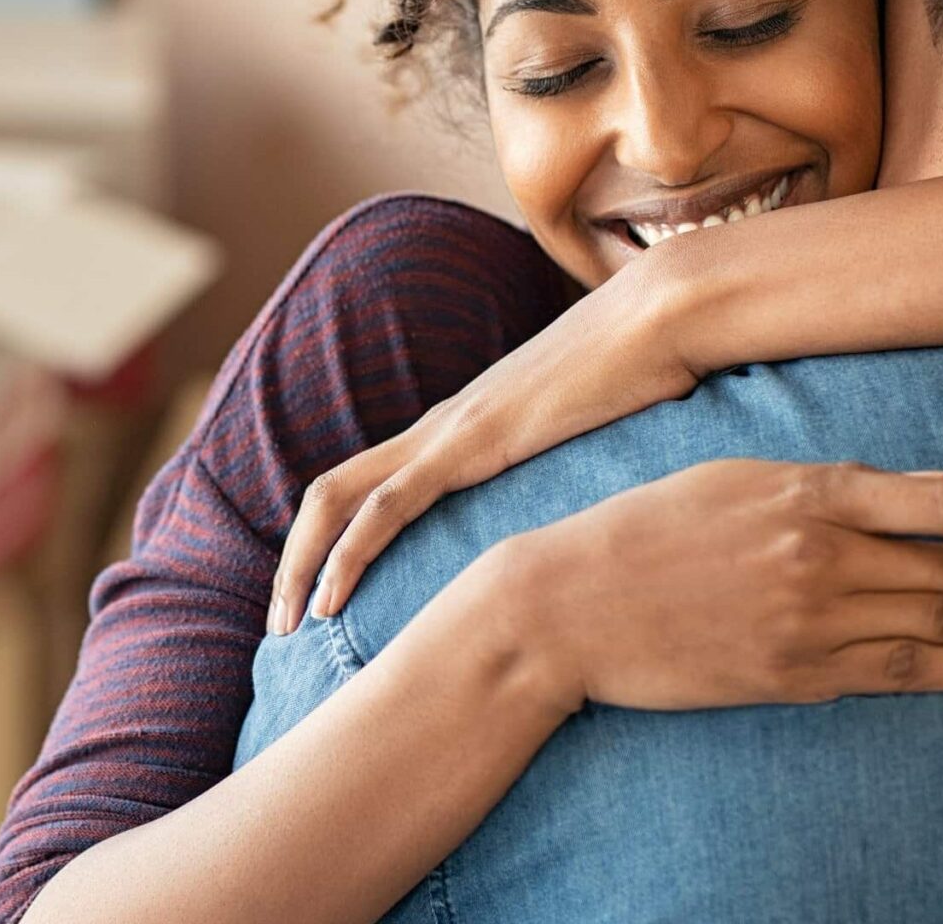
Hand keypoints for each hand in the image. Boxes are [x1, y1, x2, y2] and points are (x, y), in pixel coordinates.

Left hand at [272, 255, 707, 634]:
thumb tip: (597, 525)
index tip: (320, 601)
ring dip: (302, 563)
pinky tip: (331, 598)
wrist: (662, 318)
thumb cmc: (645, 376)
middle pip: (331, 493)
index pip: (367, 487)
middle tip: (280, 625)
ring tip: (288, 624)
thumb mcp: (597, 441)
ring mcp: (448, 432)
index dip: (331, 541)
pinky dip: (349, 552)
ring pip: (339, 498)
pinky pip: (387, 504)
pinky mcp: (470, 442)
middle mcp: (438, 429)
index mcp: (460, 431)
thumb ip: (574, 474)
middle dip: (294, 560)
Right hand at [470, 460, 942, 712]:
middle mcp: (819, 553)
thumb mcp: (730, 478)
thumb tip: (896, 505)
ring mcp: (810, 620)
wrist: (568, 604)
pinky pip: (898, 674)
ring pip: (940, 626)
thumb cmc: (642, 531)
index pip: (939, 502)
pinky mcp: (795, 674)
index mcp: (804, 491)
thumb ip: (814, 488)